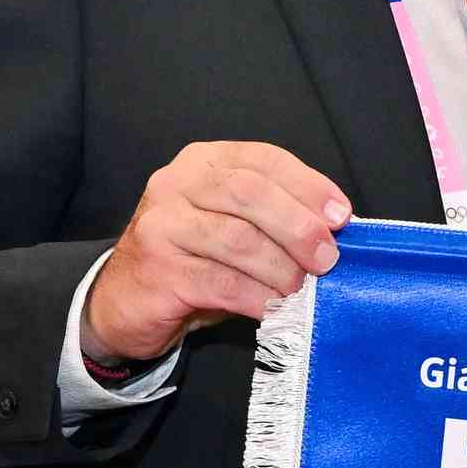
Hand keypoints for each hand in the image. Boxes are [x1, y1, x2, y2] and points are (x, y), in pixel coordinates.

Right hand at [83, 141, 350, 364]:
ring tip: (301, 288)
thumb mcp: (234, 227)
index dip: (309, 186)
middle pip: (250, 192)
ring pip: (236, 238)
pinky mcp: (157, 269)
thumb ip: (275, 219)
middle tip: (327, 258)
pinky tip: (274, 307)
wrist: (124, 302)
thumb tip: (336, 230)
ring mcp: (162, 225)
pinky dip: (257, 296)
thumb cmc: (193, 261)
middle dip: (298, 226)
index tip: (342, 217)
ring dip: (280, 267)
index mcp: (204, 162)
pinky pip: (221, 281)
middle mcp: (177, 184)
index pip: (265, 160)